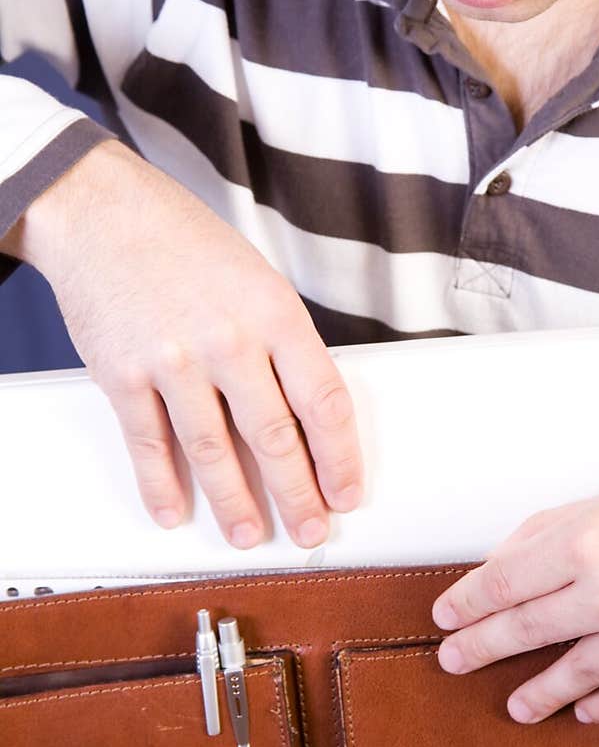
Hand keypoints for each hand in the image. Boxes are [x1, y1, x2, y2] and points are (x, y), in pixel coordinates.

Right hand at [19, 140, 362, 548]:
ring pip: (213, 451)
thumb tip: (304, 417)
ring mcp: (173, 361)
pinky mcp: (123, 376)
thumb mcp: (258, 282)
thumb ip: (282, 346)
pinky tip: (174, 511)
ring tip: (248, 533)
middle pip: (274, 438)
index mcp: (275, 314)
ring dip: (234, 502)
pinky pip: (149, 444)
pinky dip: (161, 485)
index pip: (323, 402)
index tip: (345, 491)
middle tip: (309, 529)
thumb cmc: (187, 243)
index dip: (339, 458)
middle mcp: (229, 340)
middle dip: (297, 495)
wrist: (104, 212)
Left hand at [431, 476, 598, 723]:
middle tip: (452, 660)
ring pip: (566, 678)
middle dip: (478, 648)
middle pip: (521, 631)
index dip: (466, 603)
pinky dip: (595, 708)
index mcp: (582, 544)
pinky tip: (581, 711)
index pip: (502, 583)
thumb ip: (543, 537)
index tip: (445, 616)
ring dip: (534, 695)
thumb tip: (494, 572)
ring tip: (515, 706)